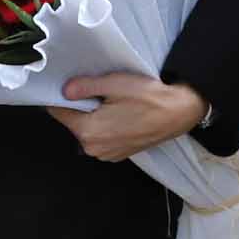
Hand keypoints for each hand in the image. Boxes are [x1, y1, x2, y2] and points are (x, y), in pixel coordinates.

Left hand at [50, 72, 207, 162]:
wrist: (179, 112)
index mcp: (89, 132)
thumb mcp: (114, 84)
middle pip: (73, 122)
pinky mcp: (118, 154)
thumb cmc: (149, 98)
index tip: (70, 87)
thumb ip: (84, 87)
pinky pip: (102, 138)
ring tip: (112, 102)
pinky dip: (105, 126)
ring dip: (93, 117)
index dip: (61, 97)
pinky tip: (120, 113)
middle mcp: (94, 148)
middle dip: (80, 107)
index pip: (58, 113)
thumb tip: (64, 90)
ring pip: (88, 130)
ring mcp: (107, 154)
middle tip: (99, 92)